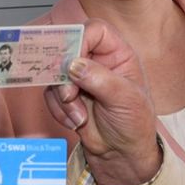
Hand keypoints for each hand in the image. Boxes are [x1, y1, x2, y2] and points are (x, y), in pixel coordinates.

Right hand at [43, 18, 160, 184]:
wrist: (122, 153)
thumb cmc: (134, 123)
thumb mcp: (125, 99)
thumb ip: (100, 79)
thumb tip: (74, 64)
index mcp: (117, 53)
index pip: (95, 30)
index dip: (80, 39)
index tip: (73, 61)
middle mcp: (97, 61)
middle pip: (68, 49)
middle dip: (65, 74)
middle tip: (69, 93)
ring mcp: (80, 77)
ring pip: (56, 74)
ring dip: (64, 98)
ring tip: (80, 116)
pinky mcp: (67, 94)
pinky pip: (50, 94)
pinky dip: (59, 110)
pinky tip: (76, 122)